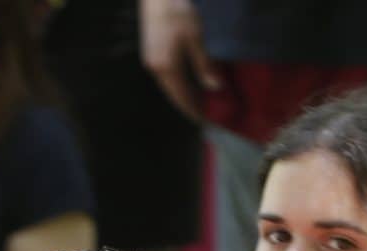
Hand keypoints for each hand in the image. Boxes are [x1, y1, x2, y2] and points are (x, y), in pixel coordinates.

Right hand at [139, 0, 218, 121]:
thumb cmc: (178, 13)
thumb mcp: (196, 38)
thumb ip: (204, 64)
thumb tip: (214, 87)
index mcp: (167, 69)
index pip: (182, 97)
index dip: (194, 110)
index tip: (206, 121)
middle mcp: (156, 69)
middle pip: (174, 94)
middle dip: (189, 104)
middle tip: (205, 114)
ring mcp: (151, 62)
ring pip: (170, 86)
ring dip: (184, 94)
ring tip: (199, 99)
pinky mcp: (152, 53)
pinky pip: (166, 76)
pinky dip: (178, 83)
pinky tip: (188, 81)